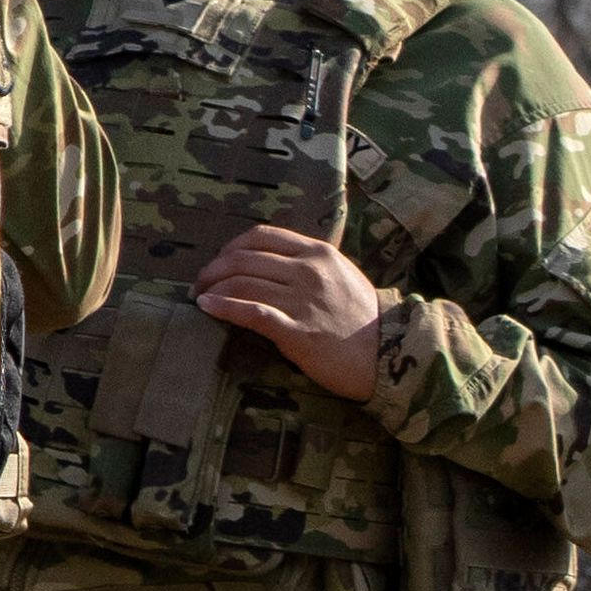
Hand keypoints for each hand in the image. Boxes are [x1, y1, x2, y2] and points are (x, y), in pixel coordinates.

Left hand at [197, 221, 393, 399]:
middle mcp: (309, 271)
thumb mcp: (340, 275)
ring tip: (200, 296)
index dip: (231, 247)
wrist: (390, 355)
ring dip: (212, 288)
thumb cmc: (362, 318)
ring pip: (241, 282)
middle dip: (213, 269)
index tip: (219, 261)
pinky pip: (250, 311)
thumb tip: (266, 261)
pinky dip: (223, 306)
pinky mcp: (297, 330)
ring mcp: (303, 300)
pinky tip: (207, 307)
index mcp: (318, 252)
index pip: (261, 235)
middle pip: (243, 258)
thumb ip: (307, 263)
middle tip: (200, 283)